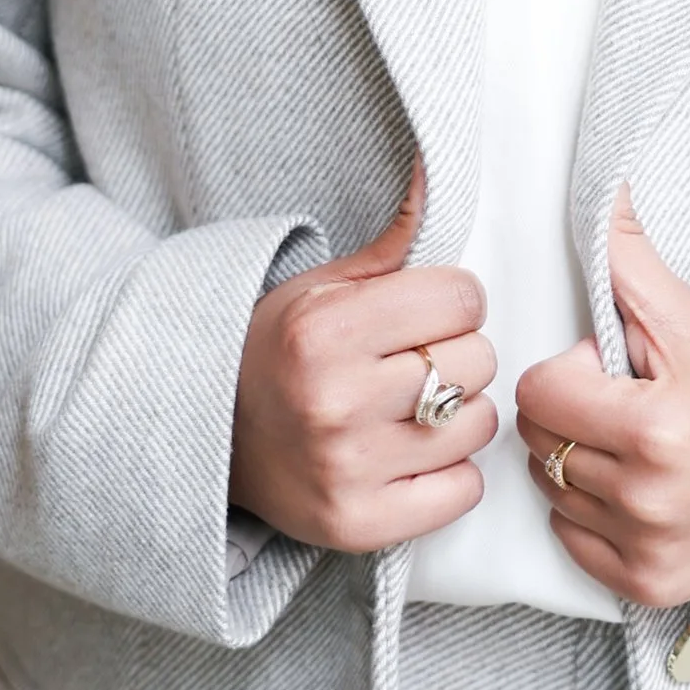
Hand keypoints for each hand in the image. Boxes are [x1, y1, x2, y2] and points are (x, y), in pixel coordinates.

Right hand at [230, 157, 496, 552]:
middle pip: (477, 359)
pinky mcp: (361, 526)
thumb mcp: (320, 288)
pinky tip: (408, 457)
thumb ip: (393, 240)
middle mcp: (336, 401)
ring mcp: (349, 470)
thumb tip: (439, 164)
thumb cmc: (275, 355)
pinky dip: (448, 474)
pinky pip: (464, 490)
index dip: (448, 302)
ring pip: (479, 423)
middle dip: (453, 355)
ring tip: (406, 411)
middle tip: (409, 365)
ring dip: (456, 415)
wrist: (210, 442)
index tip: (418, 316)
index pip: (462, 298)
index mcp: (325, 331)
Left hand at [514, 189, 689, 609]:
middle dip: (574, 416)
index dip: (572, 374)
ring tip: (642, 449)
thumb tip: (606, 189)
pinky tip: (644, 492)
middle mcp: (646, 500)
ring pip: (552, 490)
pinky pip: (572, 541)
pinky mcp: (649, 586)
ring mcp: (647, 550)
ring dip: (581, 464)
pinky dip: (594, 516)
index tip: (618, 374)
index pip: (537, 395)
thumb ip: (632, 261)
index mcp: (652, 431)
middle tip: (633, 409)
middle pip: (539, 443)